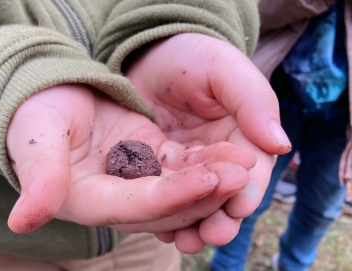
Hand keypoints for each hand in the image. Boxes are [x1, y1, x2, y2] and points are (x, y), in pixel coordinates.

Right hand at [5, 84, 255, 251]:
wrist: (48, 96)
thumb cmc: (34, 115)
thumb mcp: (36, 139)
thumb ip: (39, 177)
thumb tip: (22, 221)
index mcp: (86, 199)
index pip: (133, 206)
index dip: (170, 197)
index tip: (208, 180)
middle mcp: (114, 198)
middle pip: (166, 206)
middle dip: (205, 193)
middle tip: (243, 172)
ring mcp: (134, 181)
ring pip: (180, 189)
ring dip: (213, 180)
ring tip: (247, 162)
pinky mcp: (149, 160)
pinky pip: (182, 167)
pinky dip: (207, 163)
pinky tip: (234, 153)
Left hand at [125, 33, 290, 251]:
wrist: (146, 55)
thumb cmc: (190, 56)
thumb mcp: (223, 69)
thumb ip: (252, 101)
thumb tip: (281, 145)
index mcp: (241, 136)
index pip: (250, 169)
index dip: (246, 190)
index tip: (238, 208)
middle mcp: (216, 157)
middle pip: (222, 194)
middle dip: (219, 217)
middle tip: (210, 235)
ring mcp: (185, 166)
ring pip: (192, 201)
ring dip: (190, 224)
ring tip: (183, 241)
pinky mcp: (156, 169)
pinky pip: (161, 194)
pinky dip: (161, 212)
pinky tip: (157, 227)